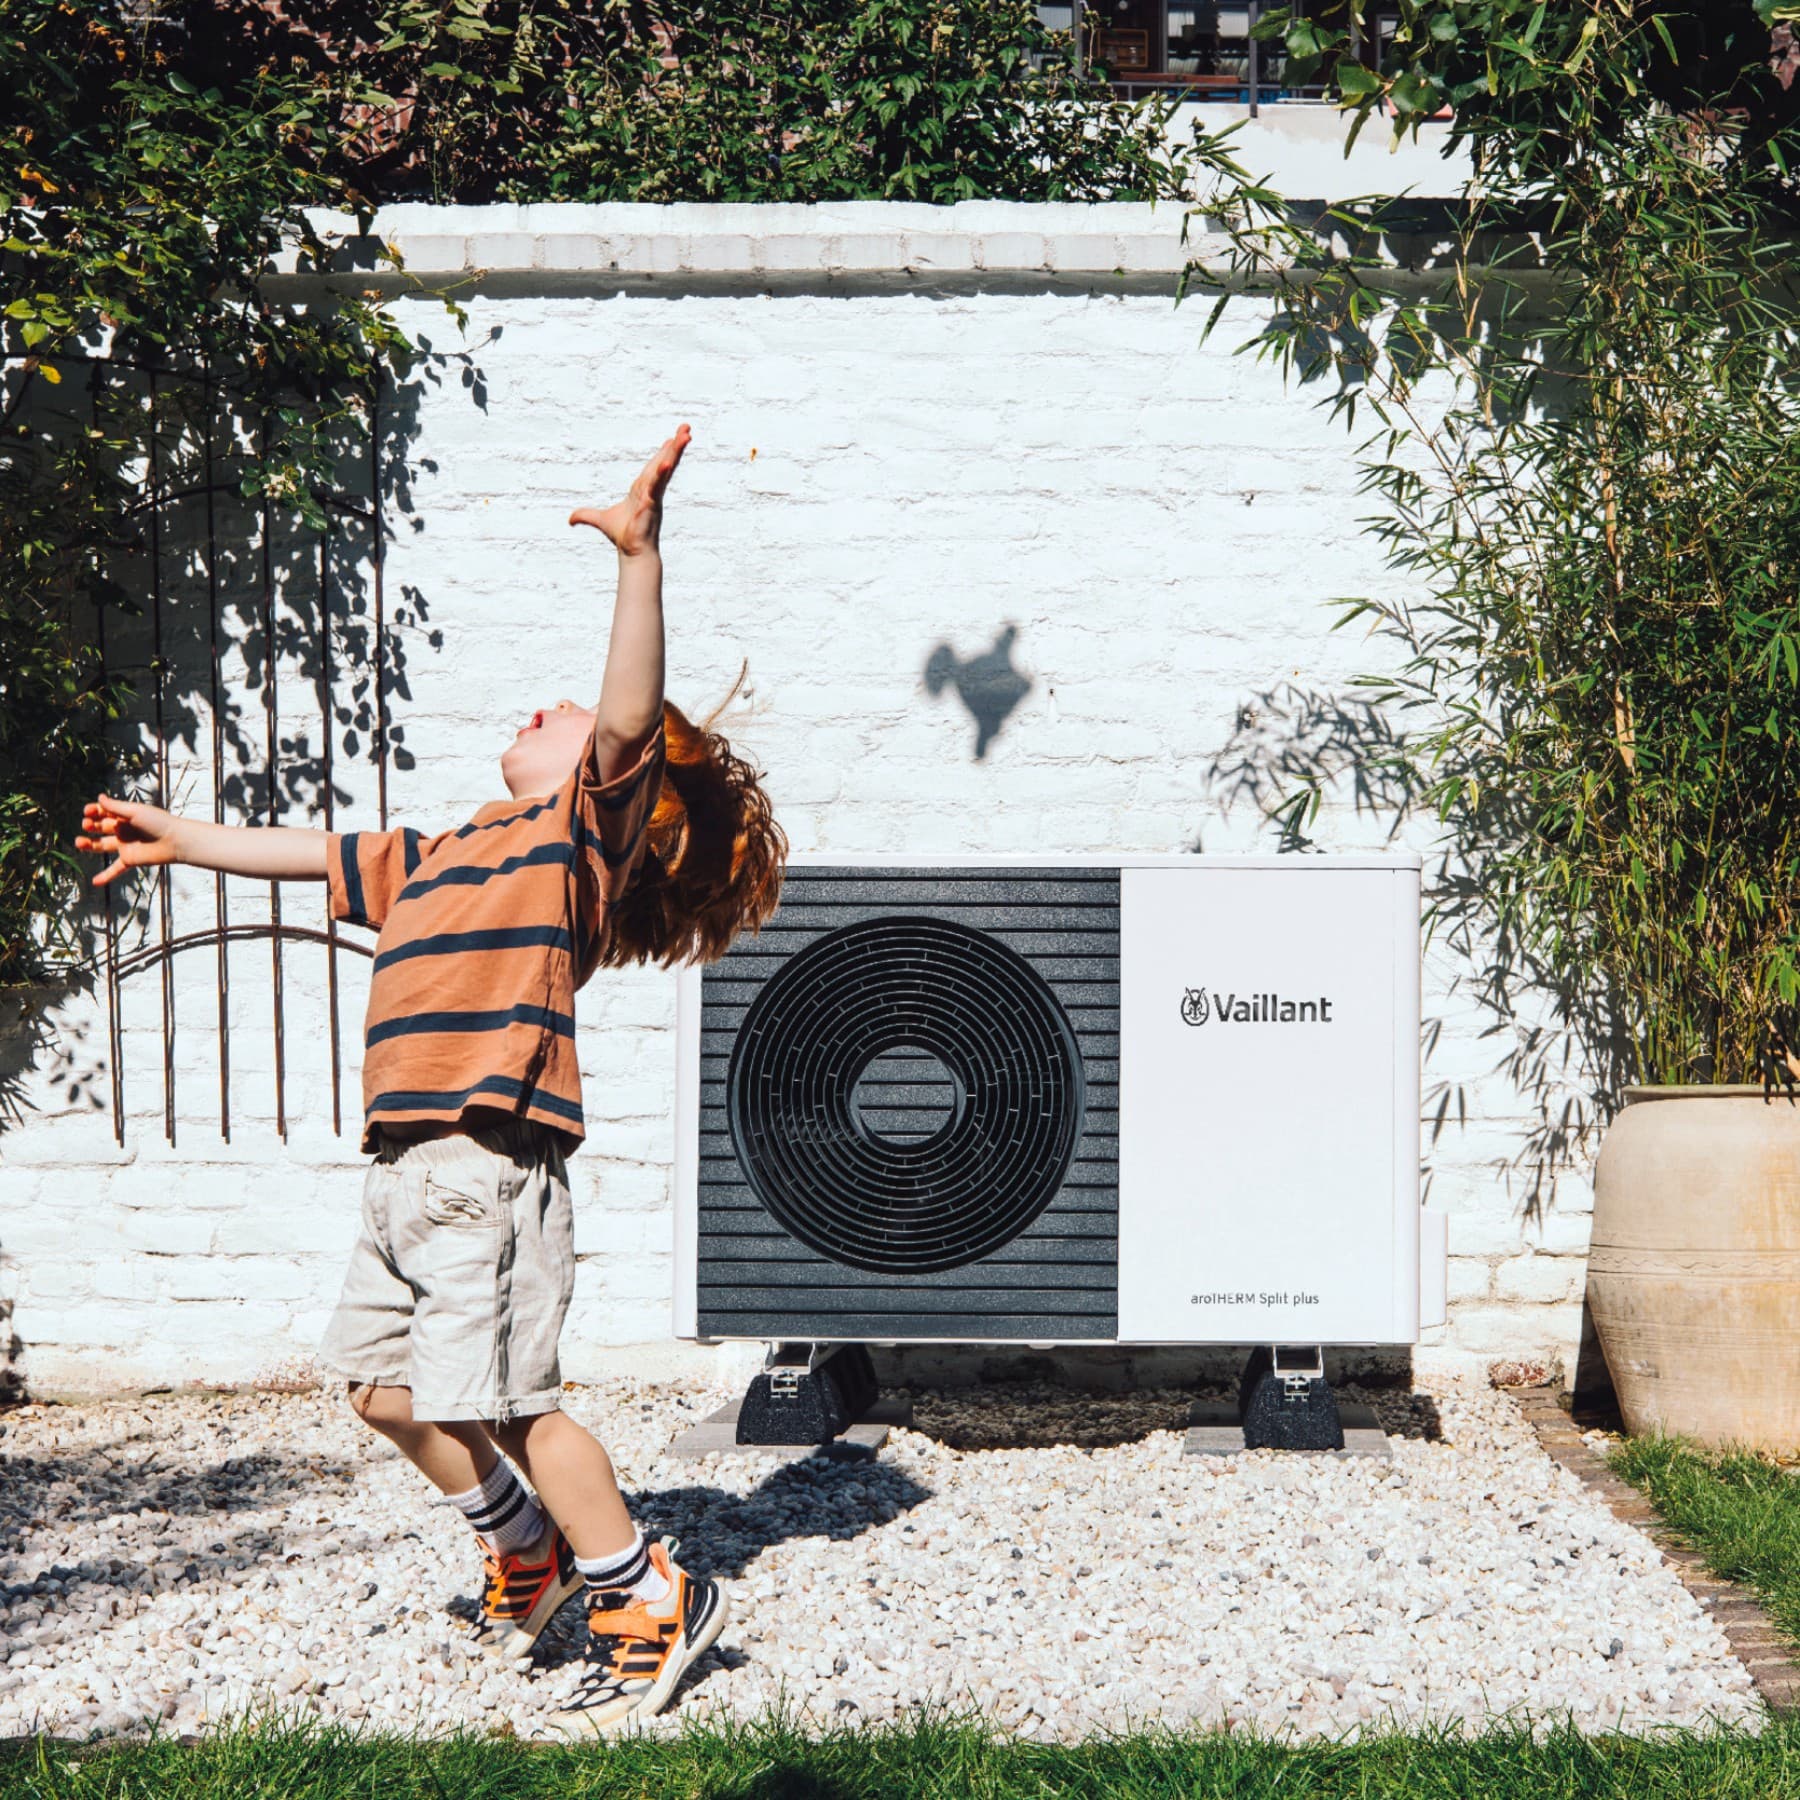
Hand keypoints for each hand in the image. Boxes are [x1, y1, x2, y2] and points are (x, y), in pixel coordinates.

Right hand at [76, 793, 181, 887]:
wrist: (175, 841)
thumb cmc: (158, 822)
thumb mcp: (135, 812)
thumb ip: (115, 808)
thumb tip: (99, 798)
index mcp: (125, 816)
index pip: (103, 812)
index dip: (93, 812)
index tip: (87, 812)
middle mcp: (123, 830)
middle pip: (100, 828)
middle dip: (90, 825)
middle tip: (87, 825)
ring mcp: (125, 845)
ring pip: (101, 846)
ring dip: (88, 845)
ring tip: (79, 842)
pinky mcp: (130, 859)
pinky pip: (115, 869)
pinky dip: (106, 876)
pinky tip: (94, 882)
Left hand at [569, 424, 690, 556]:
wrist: (632, 551)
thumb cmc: (623, 536)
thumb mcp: (600, 521)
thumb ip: (585, 516)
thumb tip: (571, 520)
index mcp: (642, 489)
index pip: (654, 466)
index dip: (663, 452)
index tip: (672, 438)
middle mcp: (652, 489)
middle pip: (665, 462)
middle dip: (676, 445)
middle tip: (687, 428)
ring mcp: (654, 495)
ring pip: (666, 468)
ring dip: (676, 451)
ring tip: (686, 434)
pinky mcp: (652, 503)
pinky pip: (658, 485)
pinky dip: (662, 473)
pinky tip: (667, 461)